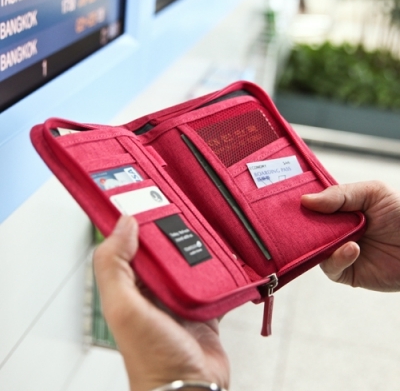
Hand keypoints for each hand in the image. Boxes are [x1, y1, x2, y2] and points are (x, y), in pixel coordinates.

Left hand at [93, 216, 229, 390]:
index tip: (147, 193)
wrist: (191, 389)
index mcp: (132, 285)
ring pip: (190, 260)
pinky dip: (220, 267)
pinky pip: (215, 279)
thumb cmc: (153, 358)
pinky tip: (226, 252)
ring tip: (208, 222)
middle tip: (184, 202)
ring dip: (198, 245)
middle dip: (172, 228)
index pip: (130, 244)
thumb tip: (124, 223)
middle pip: (164, 248)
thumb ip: (114, 267)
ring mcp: (181, 296)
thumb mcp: (124, 309)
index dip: (136, 220)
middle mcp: (155, 289)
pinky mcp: (206, 305)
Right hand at [301, 181, 399, 291]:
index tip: (293, 203)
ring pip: (313, 250)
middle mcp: (335, 230)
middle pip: (308, 229)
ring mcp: (338, 251)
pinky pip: (330, 267)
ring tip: (337, 236)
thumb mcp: (373, 193)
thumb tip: (305, 200)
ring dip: (320, 243)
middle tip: (300, 222)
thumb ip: (339, 194)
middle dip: (303, 226)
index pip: (312, 207)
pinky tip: (352, 249)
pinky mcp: (345, 271)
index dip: (302, 205)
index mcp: (339, 210)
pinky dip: (337, 259)